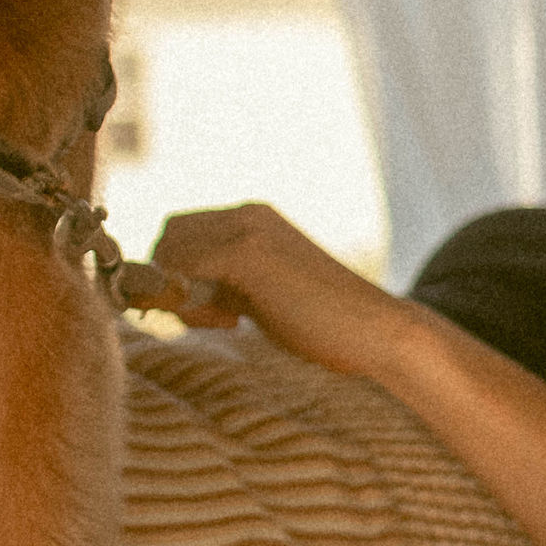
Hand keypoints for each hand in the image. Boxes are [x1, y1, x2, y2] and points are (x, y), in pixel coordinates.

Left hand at [139, 204, 420, 378]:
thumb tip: (178, 292)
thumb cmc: (323, 321)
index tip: (209, 310)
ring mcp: (247, 229)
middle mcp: (247, 214)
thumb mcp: (265, 291)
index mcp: (254, 218)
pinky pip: (184, 272)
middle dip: (174, 279)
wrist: (376, 331)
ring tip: (225, 321)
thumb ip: (227, 283)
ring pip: (170, 252)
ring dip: (182, 293)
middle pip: (169, 235)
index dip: (180, 270)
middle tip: (214, 318)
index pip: (181, 229)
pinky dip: (191, 302)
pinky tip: (233, 322)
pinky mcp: (247, 254)